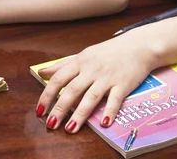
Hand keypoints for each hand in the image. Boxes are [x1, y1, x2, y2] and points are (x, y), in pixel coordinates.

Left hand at [36, 31, 155, 132]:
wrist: (136, 46)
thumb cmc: (108, 52)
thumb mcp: (84, 55)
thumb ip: (63, 65)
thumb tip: (42, 72)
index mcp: (80, 62)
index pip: (59, 78)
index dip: (47, 94)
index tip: (39, 109)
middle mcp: (92, 69)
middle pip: (72, 90)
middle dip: (60, 108)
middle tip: (50, 124)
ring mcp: (107, 77)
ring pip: (91, 97)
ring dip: (80, 114)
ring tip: (70, 129)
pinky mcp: (123, 84)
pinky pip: (115, 99)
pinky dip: (109, 111)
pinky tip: (104, 123)